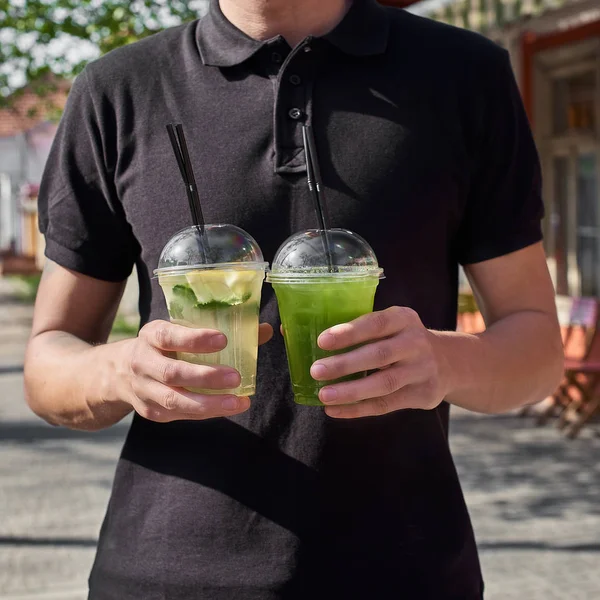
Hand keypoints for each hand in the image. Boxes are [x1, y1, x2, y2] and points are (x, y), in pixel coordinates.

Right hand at [114, 320, 272, 422]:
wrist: (119, 373)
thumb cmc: (165, 346)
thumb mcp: (182, 331)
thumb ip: (222, 331)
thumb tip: (266, 330)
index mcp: (151, 335)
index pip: (169, 336)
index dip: (195, 339)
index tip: (223, 339)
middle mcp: (142, 362)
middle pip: (172, 373)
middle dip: (206, 377)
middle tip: (236, 377)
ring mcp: (144, 390)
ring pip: (174, 400)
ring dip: (208, 404)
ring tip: (237, 402)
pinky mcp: (151, 412)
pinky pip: (179, 414)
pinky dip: (204, 413)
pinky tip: (227, 408)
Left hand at [310, 307, 448, 418]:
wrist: (448, 362)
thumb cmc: (401, 340)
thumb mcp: (392, 325)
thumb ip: (363, 330)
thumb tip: (310, 341)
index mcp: (404, 319)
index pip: (376, 324)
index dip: (349, 333)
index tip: (322, 341)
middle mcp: (416, 343)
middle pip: (379, 355)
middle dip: (345, 364)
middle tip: (316, 371)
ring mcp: (421, 370)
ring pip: (383, 384)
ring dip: (351, 391)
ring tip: (323, 395)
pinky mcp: (422, 395)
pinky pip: (386, 405)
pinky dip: (358, 409)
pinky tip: (335, 410)